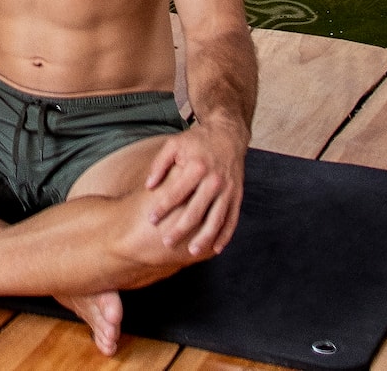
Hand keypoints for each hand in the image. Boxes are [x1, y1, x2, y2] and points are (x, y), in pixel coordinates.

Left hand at [143, 120, 246, 258]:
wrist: (228, 134)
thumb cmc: (196, 140)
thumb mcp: (173, 145)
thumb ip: (159, 165)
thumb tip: (148, 186)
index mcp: (197, 167)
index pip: (177, 193)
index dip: (163, 207)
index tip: (151, 219)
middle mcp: (215, 181)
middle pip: (196, 210)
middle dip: (181, 228)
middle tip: (167, 242)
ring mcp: (228, 190)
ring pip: (216, 219)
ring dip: (205, 237)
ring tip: (192, 251)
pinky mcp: (238, 196)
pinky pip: (232, 219)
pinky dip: (225, 235)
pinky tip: (216, 248)